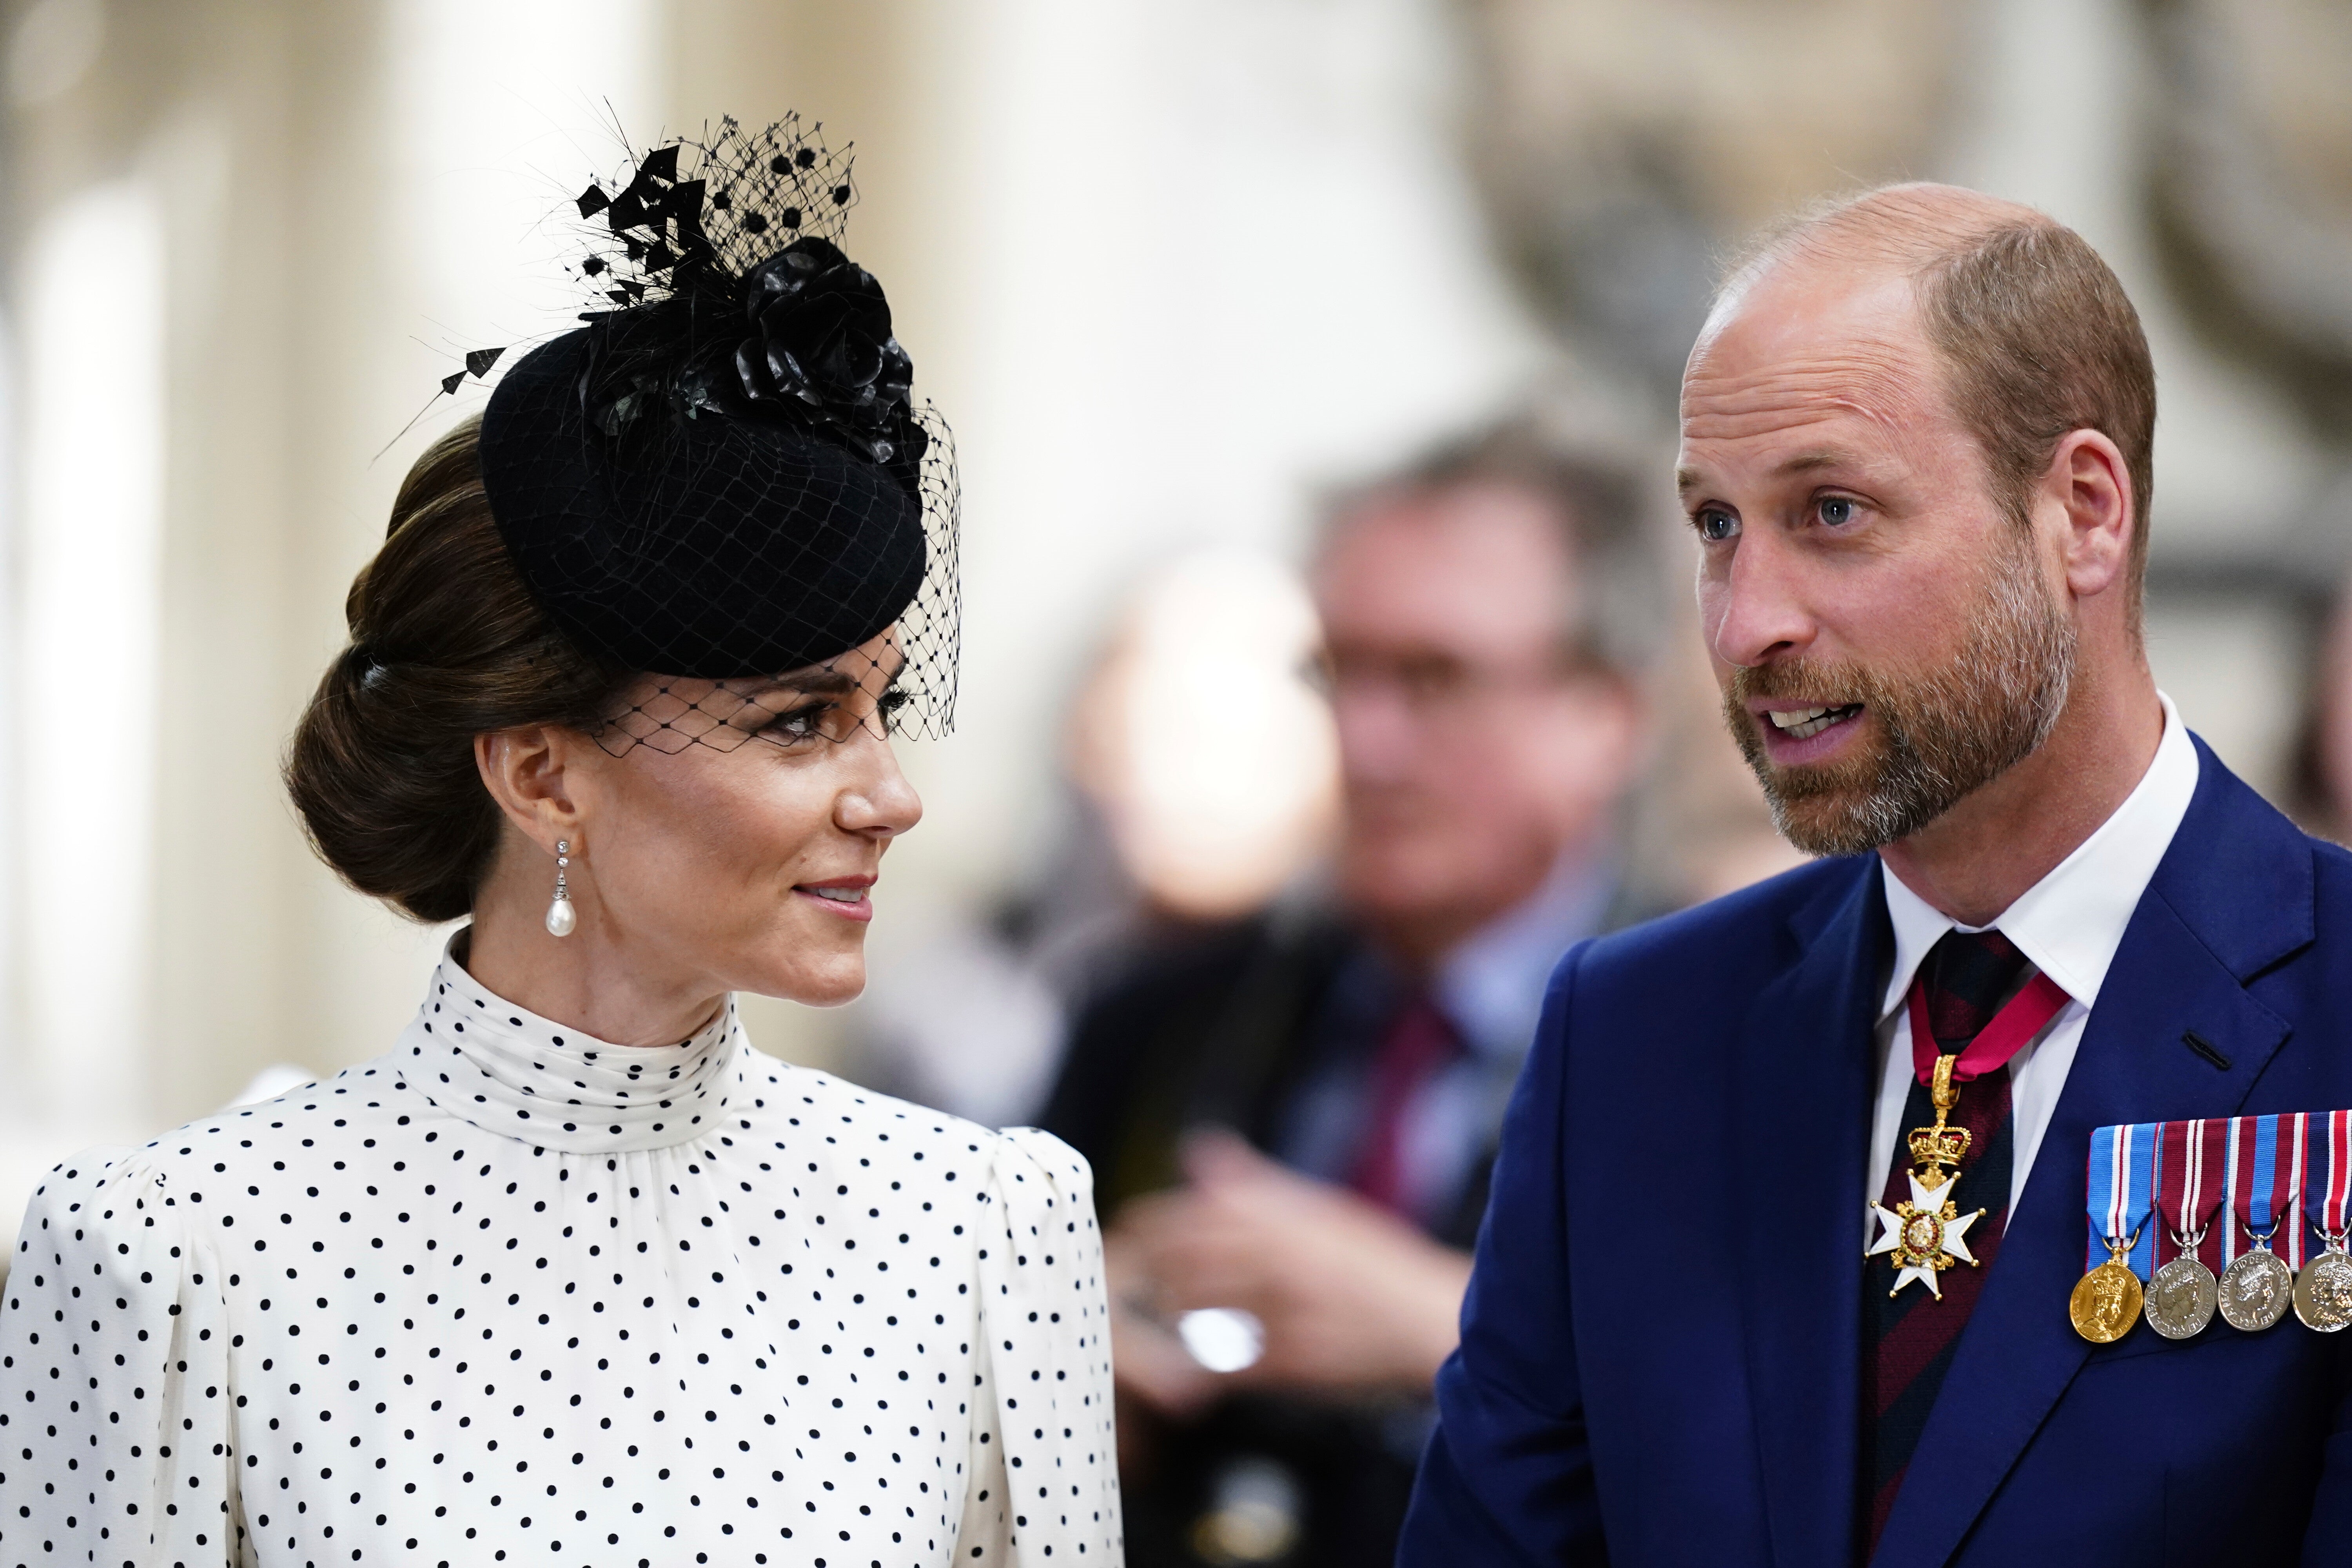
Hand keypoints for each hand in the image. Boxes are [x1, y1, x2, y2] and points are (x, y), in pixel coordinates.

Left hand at [1108, 1130, 1472, 1411]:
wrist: (1429, 1319)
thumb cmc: (1375, 1263)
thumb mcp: (1321, 1209)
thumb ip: (1256, 1183)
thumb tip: (1201, 1149)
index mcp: (1287, 1217)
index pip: (1199, 1210)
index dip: (1155, 1219)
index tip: (1127, 1224)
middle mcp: (1281, 1258)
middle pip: (1188, 1258)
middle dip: (1151, 1266)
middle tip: (1133, 1271)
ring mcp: (1284, 1310)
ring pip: (1200, 1311)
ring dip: (1176, 1313)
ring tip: (1174, 1313)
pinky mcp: (1292, 1360)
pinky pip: (1228, 1364)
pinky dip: (1204, 1369)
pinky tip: (1196, 1371)